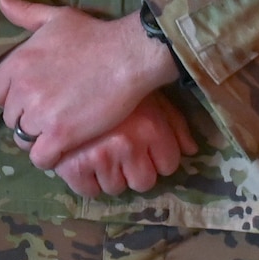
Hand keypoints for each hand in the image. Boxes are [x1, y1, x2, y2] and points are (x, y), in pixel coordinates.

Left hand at [0, 0, 176, 170]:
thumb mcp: (56, 17)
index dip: (12, 98)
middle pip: (11, 118)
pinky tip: (64, 148)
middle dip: (28, 118)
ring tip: (59, 131)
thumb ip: (25, 13)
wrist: (127, 56)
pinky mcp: (60, 134)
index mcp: (16, 63)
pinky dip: (49, 158)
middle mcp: (21, 89)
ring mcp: (39, 113)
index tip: (32, 97)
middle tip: (52, 114)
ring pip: (24, 139)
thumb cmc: (93, 35)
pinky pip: (41, 158)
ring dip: (39, 139)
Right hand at [52, 92, 199, 198]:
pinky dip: (85, 179)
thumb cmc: (112, 79)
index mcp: (150, 126)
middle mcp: (128, 144)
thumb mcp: (149, 94)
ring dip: (109, 174)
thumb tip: (191, 150)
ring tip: (98, 149)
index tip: (143, 145)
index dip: (157, 156)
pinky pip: (89, 190)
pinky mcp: (72, 166)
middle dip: (134, 169)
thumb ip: (174, 123)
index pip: (168, 165)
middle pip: (144, 182)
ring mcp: (100, 156)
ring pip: (116, 187)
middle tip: (119, 149)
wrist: (67, 69)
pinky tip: (82, 158)